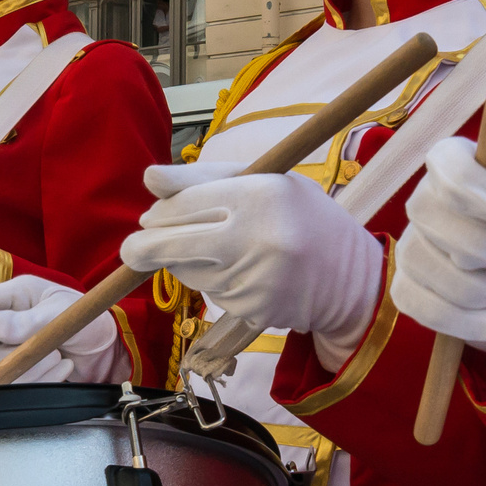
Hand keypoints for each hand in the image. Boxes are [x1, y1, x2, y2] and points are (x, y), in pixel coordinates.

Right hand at [0, 276, 125, 382]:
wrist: (106, 344)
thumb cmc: (87, 317)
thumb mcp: (63, 313)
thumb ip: (29, 320)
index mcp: (13, 296)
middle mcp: (6, 321)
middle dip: (13, 357)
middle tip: (50, 352)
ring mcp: (11, 347)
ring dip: (32, 371)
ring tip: (61, 360)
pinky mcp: (20, 369)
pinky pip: (17, 383)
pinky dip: (41, 381)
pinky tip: (63, 369)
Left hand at [121, 164, 381, 353]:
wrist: (348, 278)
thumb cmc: (304, 218)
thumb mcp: (267, 181)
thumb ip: (206, 177)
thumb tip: (150, 178)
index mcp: (262, 195)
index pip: (185, 203)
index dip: (159, 212)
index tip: (149, 215)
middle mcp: (257, 239)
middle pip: (171, 244)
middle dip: (144, 246)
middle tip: (136, 246)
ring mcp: (254, 279)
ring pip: (186, 270)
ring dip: (182, 262)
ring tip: (214, 249)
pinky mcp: (251, 309)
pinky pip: (208, 293)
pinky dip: (210, 281)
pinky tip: (237, 271)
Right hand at [393, 139, 485, 355]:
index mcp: (471, 170)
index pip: (446, 158)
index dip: (466, 183)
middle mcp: (435, 202)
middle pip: (425, 211)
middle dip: (479, 245)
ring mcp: (418, 245)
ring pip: (417, 259)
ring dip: (473, 287)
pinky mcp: (414, 288)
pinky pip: (409, 300)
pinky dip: (453, 318)